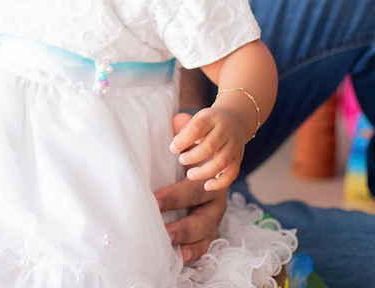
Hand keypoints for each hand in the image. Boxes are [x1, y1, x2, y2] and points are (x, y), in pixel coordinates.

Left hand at [155, 112, 228, 260]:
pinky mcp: (213, 224)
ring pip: (207, 228)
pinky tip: (184, 256)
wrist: (221, 146)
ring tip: (174, 248)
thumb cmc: (197, 141)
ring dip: (190, 238)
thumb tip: (177, 119)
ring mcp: (216, 211)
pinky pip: (209, 239)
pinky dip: (198, 249)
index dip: (173, 195)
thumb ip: (185, 128)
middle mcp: (216, 194)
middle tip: (159, 224)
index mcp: (211, 171)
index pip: (192, 184)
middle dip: (180, 218)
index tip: (152, 198)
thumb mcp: (194, 133)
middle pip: (201, 210)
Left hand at [170, 106, 245, 191]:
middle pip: (210, 146)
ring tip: (190, 175)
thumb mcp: (198, 118)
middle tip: (181, 159)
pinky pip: (232, 173)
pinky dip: (220, 183)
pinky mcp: (238, 158)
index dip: (184, 140)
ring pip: (221, 162)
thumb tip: (175, 144)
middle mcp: (225, 132)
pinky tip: (207, 186)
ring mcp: (234, 146)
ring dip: (204, 171)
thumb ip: (187, 131)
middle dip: (193, 156)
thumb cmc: (210, 122)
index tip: (173, 148)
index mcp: (212, 119)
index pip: (198, 128)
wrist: (235, 119)